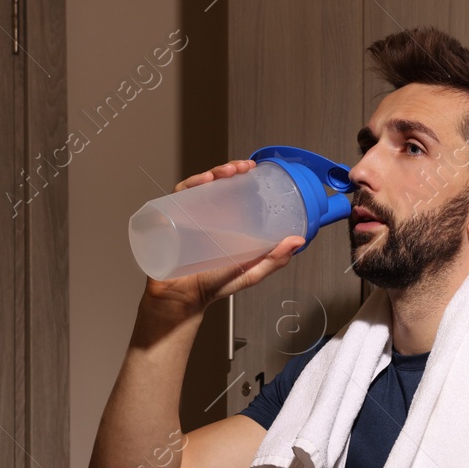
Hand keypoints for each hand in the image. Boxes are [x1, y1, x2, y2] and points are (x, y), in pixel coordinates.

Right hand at [142, 159, 305, 316]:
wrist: (182, 299)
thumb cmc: (212, 286)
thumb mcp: (250, 272)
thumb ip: (274, 260)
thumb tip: (298, 241)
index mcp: (223, 223)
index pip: (231, 192)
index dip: (241, 176)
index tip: (253, 169)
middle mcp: (204, 216)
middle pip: (213, 184)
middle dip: (227, 169)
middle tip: (242, 168)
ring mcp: (186, 216)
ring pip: (197, 186)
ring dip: (211, 173)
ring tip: (226, 172)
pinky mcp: (170, 220)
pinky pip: (176, 198)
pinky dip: (188, 186)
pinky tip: (202, 182)